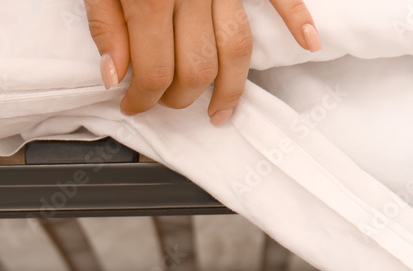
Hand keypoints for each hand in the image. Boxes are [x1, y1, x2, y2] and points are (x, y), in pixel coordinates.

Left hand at [85, 0, 320, 123]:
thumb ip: (105, 24)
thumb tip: (113, 75)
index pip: (153, 71)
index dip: (141, 99)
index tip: (131, 104)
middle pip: (197, 68)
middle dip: (179, 99)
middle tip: (162, 103)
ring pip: (238, 47)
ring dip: (229, 87)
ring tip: (218, 110)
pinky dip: (297, 19)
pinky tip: (308, 42)